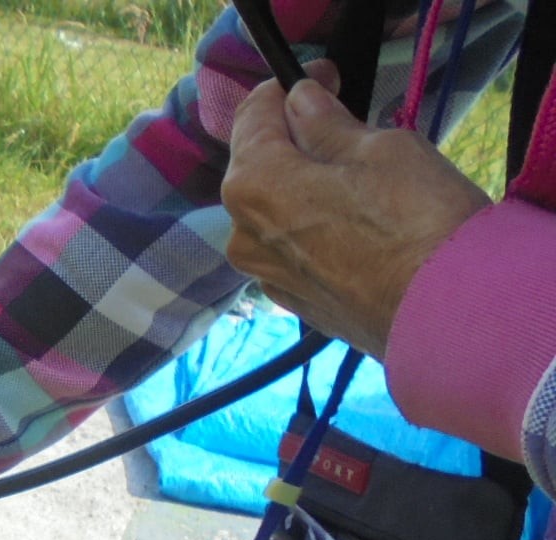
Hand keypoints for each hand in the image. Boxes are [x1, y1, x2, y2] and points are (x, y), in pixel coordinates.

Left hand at [224, 66, 490, 357]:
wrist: (446, 314)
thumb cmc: (415, 221)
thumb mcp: (377, 148)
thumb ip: (327, 124)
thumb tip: (301, 102)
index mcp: (251, 184)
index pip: (251, 117)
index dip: (287, 89)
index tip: (324, 76)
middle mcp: (242, 234)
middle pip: (259, 167)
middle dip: (295, 140)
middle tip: (345, 121)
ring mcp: (266, 274)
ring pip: (277, 211)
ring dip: (306, 185)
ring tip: (359, 175)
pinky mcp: (296, 302)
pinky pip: (296, 247)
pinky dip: (317, 226)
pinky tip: (358, 221)